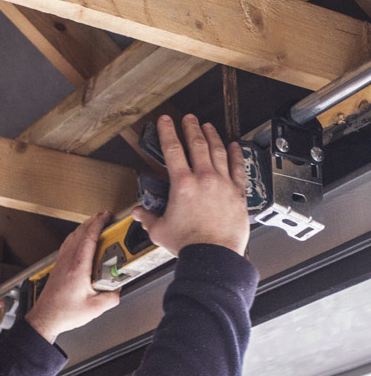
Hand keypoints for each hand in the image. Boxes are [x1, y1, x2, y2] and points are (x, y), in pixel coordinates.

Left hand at [25, 212, 120, 342]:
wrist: (45, 318)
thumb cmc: (64, 313)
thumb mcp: (95, 308)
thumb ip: (111, 298)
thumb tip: (118, 290)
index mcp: (78, 268)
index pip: (89, 238)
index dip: (98, 224)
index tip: (106, 217)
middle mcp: (68, 262)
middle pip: (79, 233)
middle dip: (92, 221)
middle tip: (103, 217)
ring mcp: (61, 263)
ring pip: (72, 237)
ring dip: (83, 228)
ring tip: (93, 224)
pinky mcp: (57, 267)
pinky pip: (67, 245)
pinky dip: (75, 237)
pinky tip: (79, 240)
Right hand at [132, 114, 248, 256]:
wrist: (213, 256)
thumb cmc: (189, 244)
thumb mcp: (160, 230)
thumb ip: (148, 218)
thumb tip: (139, 213)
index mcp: (182, 184)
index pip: (173, 150)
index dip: (168, 132)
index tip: (166, 121)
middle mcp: (204, 179)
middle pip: (197, 145)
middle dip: (191, 128)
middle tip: (188, 119)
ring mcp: (222, 184)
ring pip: (217, 151)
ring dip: (212, 136)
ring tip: (207, 126)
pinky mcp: (237, 193)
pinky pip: (237, 168)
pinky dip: (235, 154)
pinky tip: (233, 145)